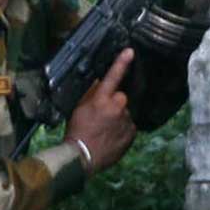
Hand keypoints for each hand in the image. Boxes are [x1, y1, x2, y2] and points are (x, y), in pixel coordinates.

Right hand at [63, 48, 138, 171]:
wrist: (82, 157)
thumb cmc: (77, 131)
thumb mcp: (78, 108)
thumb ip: (91, 93)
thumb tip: (100, 82)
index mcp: (102, 99)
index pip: (113, 76)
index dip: (121, 63)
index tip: (130, 51)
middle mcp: (117, 107)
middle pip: (120, 98)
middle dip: (113, 104)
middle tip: (101, 117)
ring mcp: (126, 120)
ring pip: (124, 113)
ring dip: (118, 118)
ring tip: (104, 131)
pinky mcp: (132, 133)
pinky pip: (128, 126)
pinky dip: (121, 130)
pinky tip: (110, 137)